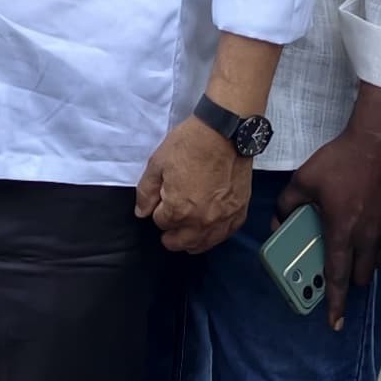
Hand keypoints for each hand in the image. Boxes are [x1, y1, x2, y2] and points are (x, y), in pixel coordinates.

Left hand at [135, 114, 251, 253]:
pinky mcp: (240, 214)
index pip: (161, 224)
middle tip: (168, 224)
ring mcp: (224, 220)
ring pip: (204, 244)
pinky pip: (225, 235)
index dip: (158, 213)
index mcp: (179, 210)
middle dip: (170, 235)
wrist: (224, 135)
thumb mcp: (157, 164)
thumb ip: (146, 192)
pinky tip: (208, 228)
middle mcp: (203, 222)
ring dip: (191, 240)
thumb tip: (141, 213)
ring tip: (185, 232)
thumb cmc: (187, 146)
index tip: (161, 201)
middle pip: (182, 243)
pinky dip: (214, 235)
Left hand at [276, 96, 380, 329]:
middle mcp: (368, 238)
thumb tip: (277, 222)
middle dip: (348, 281)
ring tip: (348, 251)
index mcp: (342, 231)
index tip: (334, 323)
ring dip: (362, 264)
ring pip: (375, 263)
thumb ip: (287, 204)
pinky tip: (365, 231)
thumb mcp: (303, 180)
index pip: (337, 276)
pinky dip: (376, 247)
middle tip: (335, 272)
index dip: (335, 302)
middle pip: (359, 276)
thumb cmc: (340, 162)